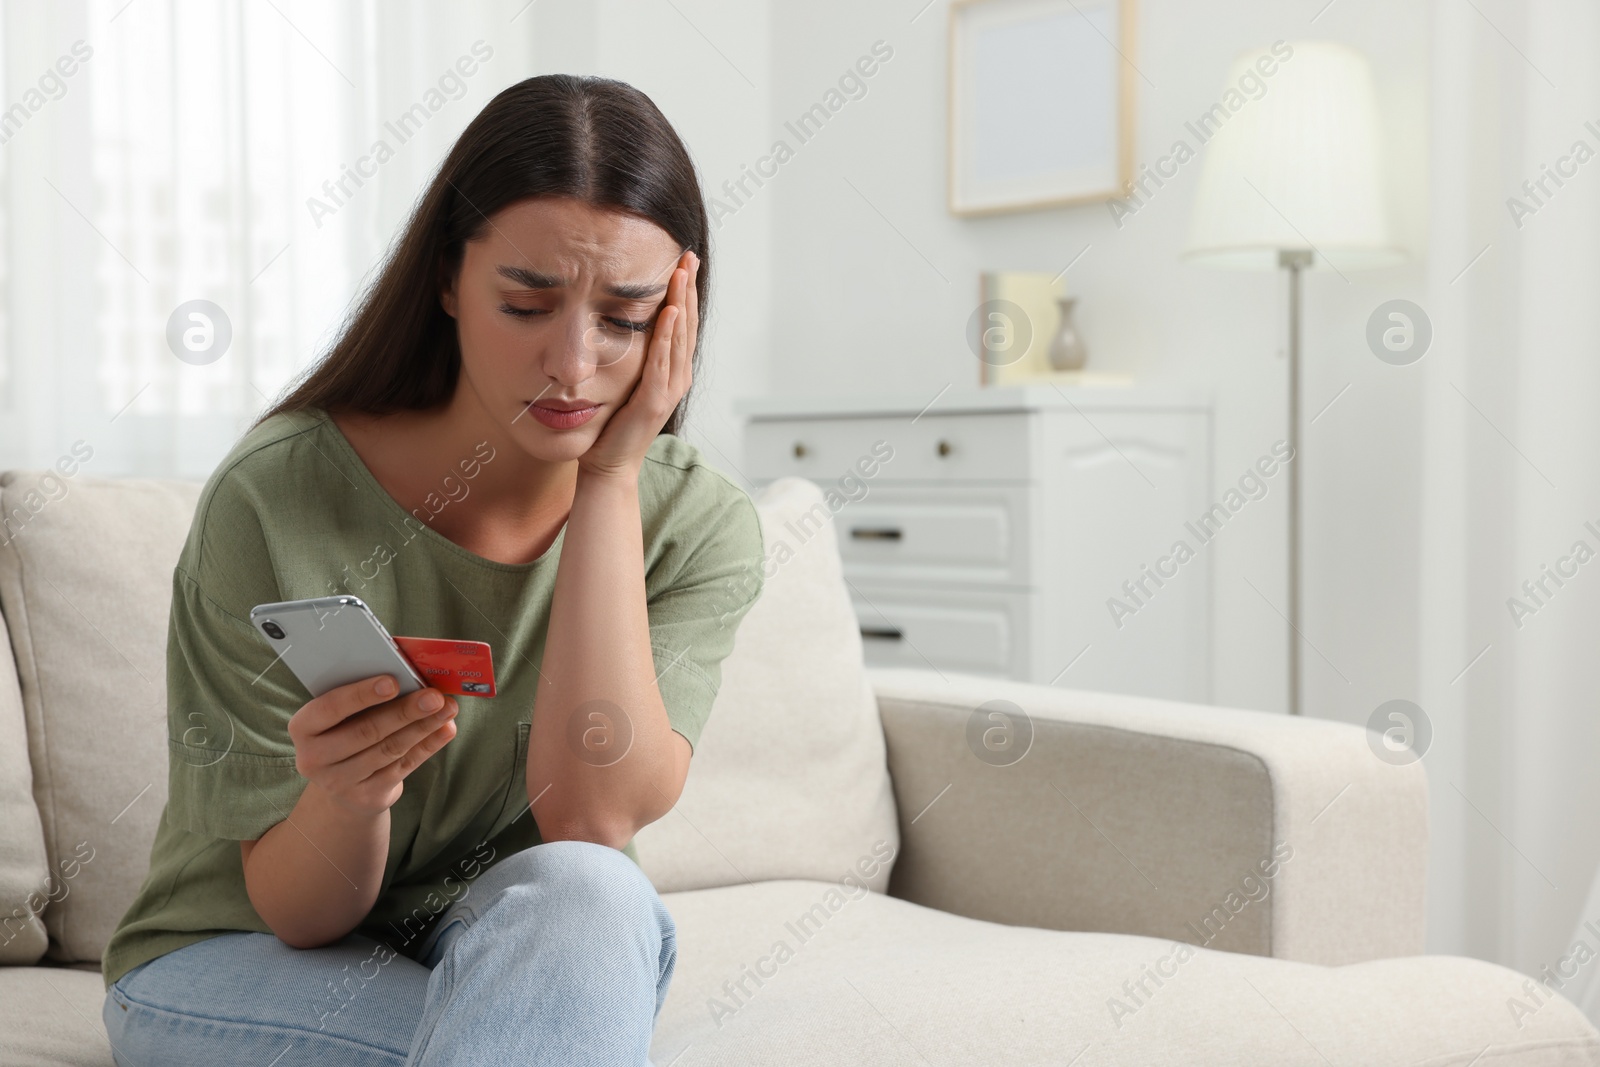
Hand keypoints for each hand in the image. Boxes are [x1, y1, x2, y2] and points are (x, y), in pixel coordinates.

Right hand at [286, 674, 457, 817]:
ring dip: (423, 727)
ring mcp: (340, 782)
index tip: (392, 682)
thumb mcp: (341, 715)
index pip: (330, 708)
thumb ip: (363, 695)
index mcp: (303, 728)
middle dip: (404, 711)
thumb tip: (408, 673)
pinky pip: (404, 767)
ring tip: (447, 708)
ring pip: (389, 749)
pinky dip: (428, 745)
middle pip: (366, 731)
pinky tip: (446, 729)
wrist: (342, 785)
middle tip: (434, 696)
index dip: (361, 695)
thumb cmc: (345, 731)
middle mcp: (315, 758)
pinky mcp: (367, 796)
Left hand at [577, 249, 698, 479]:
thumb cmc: (611, 426)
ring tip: (681, 274)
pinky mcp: (653, 402)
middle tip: (688, 256)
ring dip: (681, 303)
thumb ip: (630, 356)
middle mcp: (677, 379)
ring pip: (678, 339)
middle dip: (688, 289)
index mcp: (672, 372)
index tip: (683, 262)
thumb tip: (619, 322)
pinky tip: (669, 312)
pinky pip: (661, 362)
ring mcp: (668, 391)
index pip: (682, 325)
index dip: (685, 293)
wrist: (608, 466)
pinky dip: (666, 336)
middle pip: (687, 325)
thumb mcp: (623, 381)